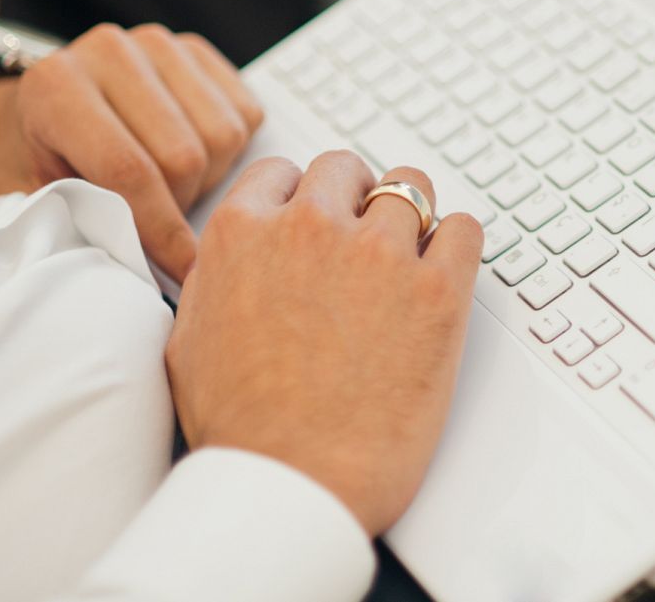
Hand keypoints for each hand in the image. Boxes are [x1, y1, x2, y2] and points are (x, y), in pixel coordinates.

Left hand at [0, 24, 262, 279]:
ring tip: (174, 186)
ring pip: (222, 136)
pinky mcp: (194, 47)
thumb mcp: (45, 189)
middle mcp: (108, 52)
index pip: (127, 169)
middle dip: (181, 205)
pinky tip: (195, 154)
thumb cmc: (47, 154)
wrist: (52, 97)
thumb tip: (138, 263)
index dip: (160, 228)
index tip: (182, 266)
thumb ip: (85, 217)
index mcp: (56, 87)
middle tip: (162, 222)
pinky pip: (244, 113)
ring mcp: (157, 43)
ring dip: (209, 177)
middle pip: (183, 156)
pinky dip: (230, 149)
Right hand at [165, 154, 483, 536]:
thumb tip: (231, 260)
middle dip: (354, 199)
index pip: (283, 172)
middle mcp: (310, 227)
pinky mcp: (438, 288)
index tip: (315, 222)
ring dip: (410, 216)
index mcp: (242, 234)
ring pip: (411, 186)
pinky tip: (445, 273)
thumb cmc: (242, 433)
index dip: (301, 198)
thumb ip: (217, 279)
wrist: (297, 486)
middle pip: (346, 168)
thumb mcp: (189, 340)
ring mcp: (378, 253)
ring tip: (407, 256)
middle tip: (361, 243)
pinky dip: (457, 245)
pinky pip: (465, 229)